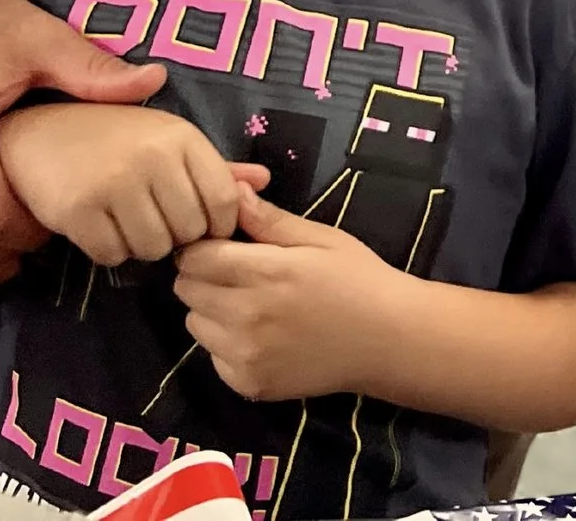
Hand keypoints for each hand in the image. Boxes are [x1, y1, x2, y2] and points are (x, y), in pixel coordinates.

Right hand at [0, 102, 266, 266]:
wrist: (39, 134)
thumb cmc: (114, 138)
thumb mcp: (168, 140)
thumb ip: (215, 166)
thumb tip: (264, 181)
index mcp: (181, 137)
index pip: (224, 200)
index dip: (218, 224)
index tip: (201, 226)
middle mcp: (152, 157)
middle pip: (190, 231)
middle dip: (177, 236)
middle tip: (154, 219)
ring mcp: (113, 183)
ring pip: (153, 249)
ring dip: (142, 246)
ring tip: (127, 220)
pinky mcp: (78, 209)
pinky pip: (113, 255)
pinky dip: (109, 251)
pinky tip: (100, 226)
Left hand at [174, 190, 399, 401]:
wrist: (389, 340)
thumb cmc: (358, 278)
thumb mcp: (320, 237)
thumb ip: (268, 219)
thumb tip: (232, 191)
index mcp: (264, 273)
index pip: (194, 256)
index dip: (203, 245)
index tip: (221, 244)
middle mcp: (246, 317)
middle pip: (186, 289)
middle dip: (204, 275)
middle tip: (238, 273)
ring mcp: (245, 356)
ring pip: (195, 323)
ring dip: (211, 310)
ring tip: (249, 304)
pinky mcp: (248, 384)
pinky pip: (213, 356)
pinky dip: (226, 344)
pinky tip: (261, 335)